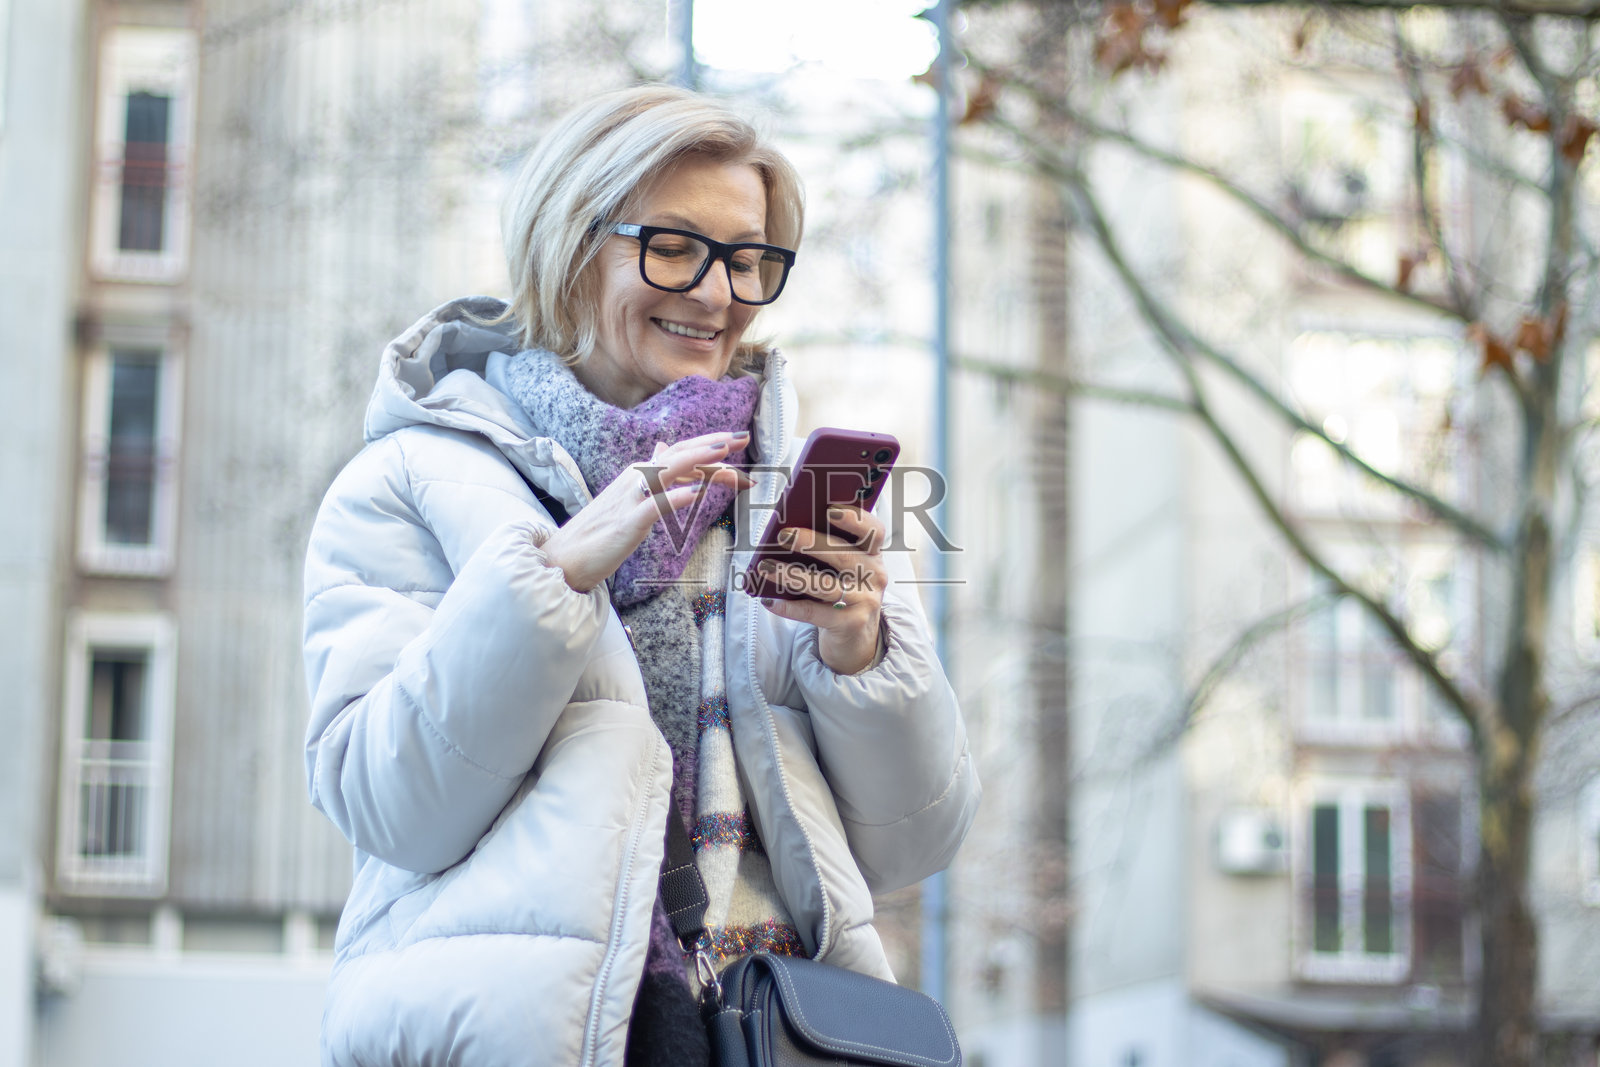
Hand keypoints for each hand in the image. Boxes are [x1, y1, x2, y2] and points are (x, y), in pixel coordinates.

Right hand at [541, 431, 752, 592]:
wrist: (565, 558)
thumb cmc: (601, 531)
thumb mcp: (629, 496)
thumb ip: (650, 473)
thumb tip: (663, 448)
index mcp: (640, 472)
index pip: (679, 451)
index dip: (709, 444)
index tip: (738, 439)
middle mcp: (636, 478)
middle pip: (678, 455)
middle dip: (712, 445)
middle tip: (743, 438)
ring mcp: (631, 499)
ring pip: (667, 472)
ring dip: (696, 460)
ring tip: (724, 453)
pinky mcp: (627, 523)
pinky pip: (654, 506)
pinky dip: (675, 498)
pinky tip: (696, 494)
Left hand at [756, 505, 886, 673]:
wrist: (857, 636)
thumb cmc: (845, 592)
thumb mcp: (846, 569)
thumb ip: (831, 549)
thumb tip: (790, 531)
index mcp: (873, 555)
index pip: (873, 531)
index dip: (854, 519)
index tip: (829, 511)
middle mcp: (874, 576)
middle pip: (843, 556)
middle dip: (811, 543)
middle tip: (783, 535)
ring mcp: (864, 601)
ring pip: (825, 585)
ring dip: (791, 574)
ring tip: (766, 566)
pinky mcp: (850, 624)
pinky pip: (815, 612)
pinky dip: (790, 607)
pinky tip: (771, 600)